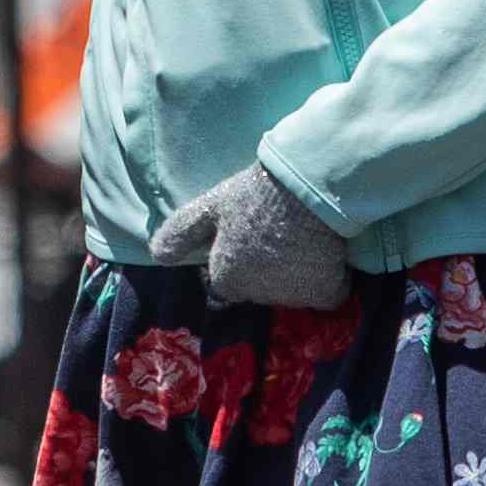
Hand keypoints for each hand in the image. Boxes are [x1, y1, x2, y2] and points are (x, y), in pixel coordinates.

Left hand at [164, 163, 354, 314]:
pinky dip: (329, 281)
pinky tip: (327, 255)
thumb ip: (179, 233)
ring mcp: (293, 297)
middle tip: (277, 235)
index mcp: (227, 279)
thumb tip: (156, 257)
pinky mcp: (325, 292)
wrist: (305, 187)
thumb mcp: (208, 207)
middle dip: (266, 271)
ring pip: (293, 292)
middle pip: (261, 290)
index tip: (249, 240)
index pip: (228, 284)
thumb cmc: (252, 194)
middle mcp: (258, 296)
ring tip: (301, 240)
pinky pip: (327, 294)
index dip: (238, 262)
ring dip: (296, 275)